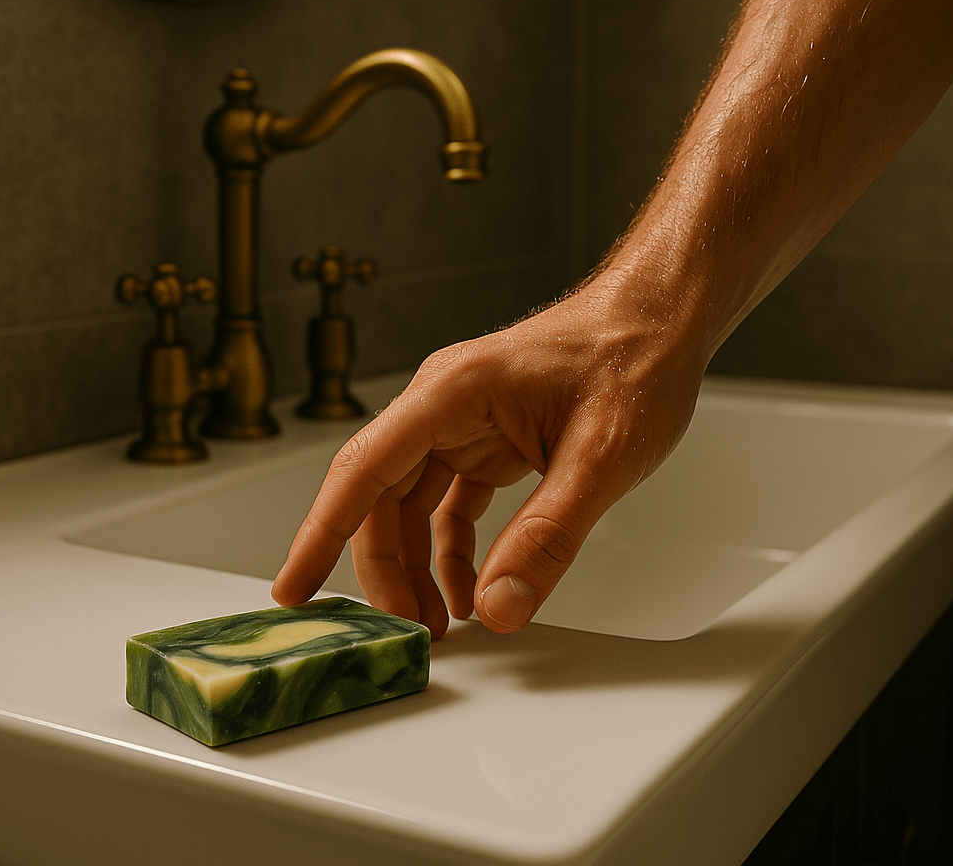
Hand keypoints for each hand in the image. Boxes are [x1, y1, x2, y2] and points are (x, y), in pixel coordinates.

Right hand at [271, 280, 708, 637]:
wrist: (659, 322)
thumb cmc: (633, 359)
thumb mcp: (599, 459)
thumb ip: (546, 538)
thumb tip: (499, 607)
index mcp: (452, 393)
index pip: (364, 469)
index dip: (320, 533)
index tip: (293, 586)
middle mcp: (444, 406)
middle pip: (381, 497)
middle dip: (384, 569)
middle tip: (404, 631)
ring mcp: (464, 422)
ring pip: (411, 504)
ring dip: (416, 565)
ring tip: (438, 622)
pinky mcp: (488, 439)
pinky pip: (449, 502)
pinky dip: (452, 549)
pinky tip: (471, 588)